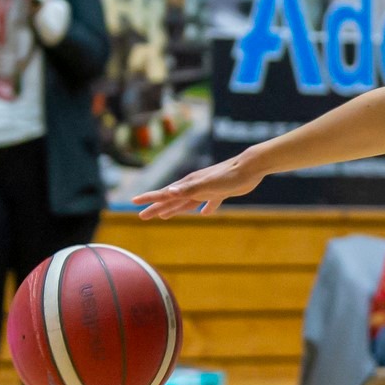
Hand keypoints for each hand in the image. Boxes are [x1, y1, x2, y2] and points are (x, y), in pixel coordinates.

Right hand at [132, 154, 263, 218]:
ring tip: (165, 216)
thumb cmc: (229, 176)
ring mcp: (208, 188)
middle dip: (157, 208)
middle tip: (142, 216)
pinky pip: (210, 202)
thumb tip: (169, 192)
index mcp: (189, 184)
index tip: (134, 203)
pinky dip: (205, 208)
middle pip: (172, 199)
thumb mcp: (207, 185)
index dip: (149, 198)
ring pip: (187, 201)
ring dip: (176, 209)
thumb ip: (188, 189)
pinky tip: (204, 213)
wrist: (250, 167)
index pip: (164, 193)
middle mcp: (195, 186)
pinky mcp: (221, 191)